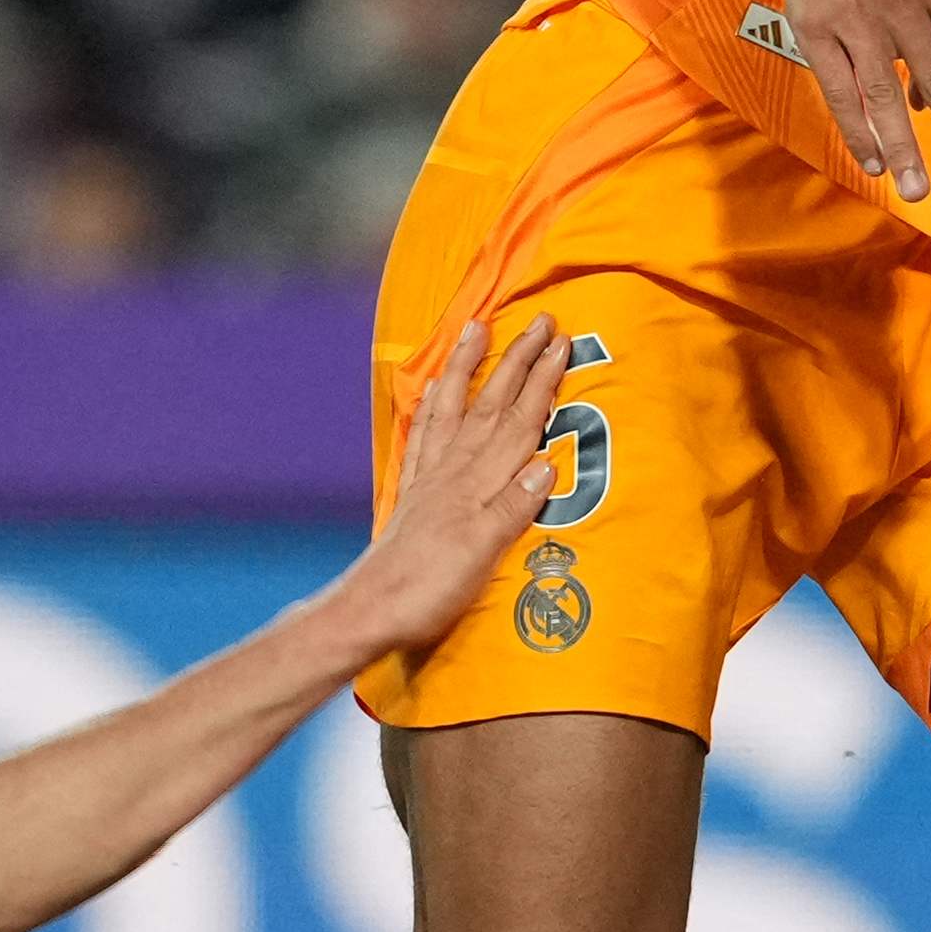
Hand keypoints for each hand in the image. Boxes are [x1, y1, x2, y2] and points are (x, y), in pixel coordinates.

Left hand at [336, 316, 578, 653]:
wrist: (370, 611)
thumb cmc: (429, 591)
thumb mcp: (481, 555)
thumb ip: (512, 509)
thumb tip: (546, 463)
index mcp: (477, 485)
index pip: (517, 422)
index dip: (541, 382)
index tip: (560, 343)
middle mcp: (453, 472)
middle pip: (490, 404)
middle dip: (517, 361)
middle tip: (539, 320)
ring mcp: (430, 478)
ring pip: (454, 408)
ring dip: (467, 367)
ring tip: (476, 328)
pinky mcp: (414, 492)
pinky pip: (424, 434)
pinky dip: (432, 406)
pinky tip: (434, 390)